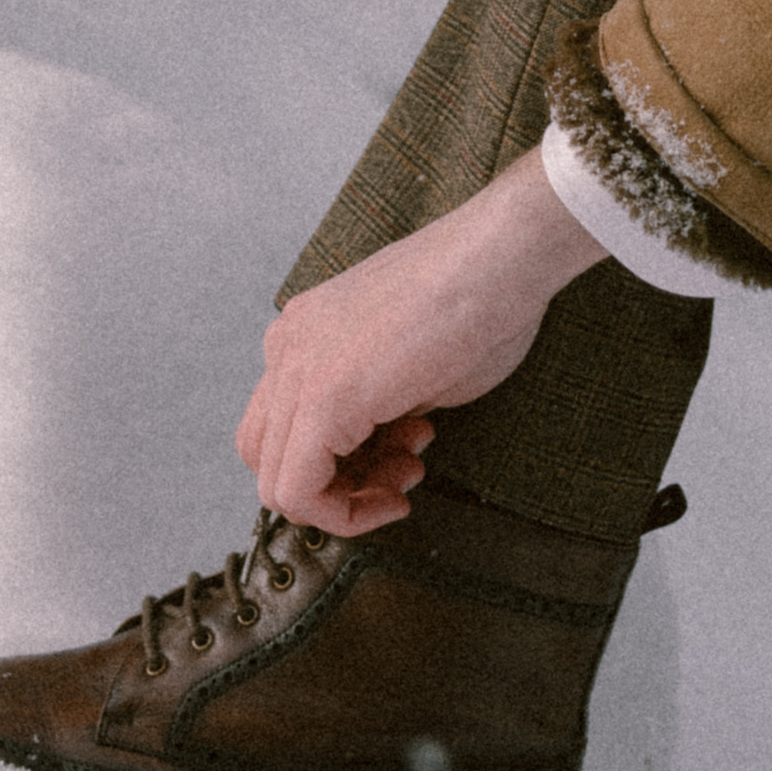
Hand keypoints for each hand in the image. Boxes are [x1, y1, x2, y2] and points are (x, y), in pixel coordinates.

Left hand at [235, 146, 608, 535]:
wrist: (502, 257)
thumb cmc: (477, 298)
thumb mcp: (408, 367)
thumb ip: (374, 408)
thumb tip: (374, 454)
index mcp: (304, 334)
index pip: (283, 431)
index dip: (334, 469)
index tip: (394, 465)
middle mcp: (287, 349)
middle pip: (269, 460)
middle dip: (334, 489)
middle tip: (396, 478)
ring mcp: (298, 369)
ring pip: (277, 483)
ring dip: (344, 502)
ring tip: (409, 473)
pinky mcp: (324, 396)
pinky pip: (299, 489)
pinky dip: (345, 513)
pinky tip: (398, 494)